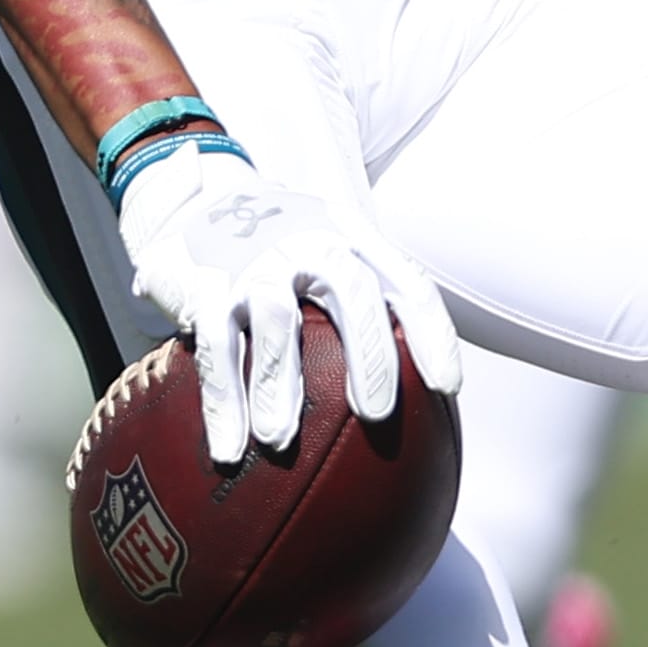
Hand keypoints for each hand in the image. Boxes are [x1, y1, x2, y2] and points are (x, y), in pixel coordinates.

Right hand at [112, 143, 465, 465]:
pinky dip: (223, 401)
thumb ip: (371, 309)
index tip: (447, 387)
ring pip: (276, 323)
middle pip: (352, 291)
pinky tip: (229, 448)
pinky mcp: (206, 283)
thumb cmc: (287, 250)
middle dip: (369, 354)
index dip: (432, 333)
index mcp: (355, 241)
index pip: (407, 283)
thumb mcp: (334, 257)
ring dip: (278, 385)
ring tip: (279, 440)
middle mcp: (311, 243)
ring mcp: (256, 262)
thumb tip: (424, 402)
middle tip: (376, 413)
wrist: (200, 198)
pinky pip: (215, 348)